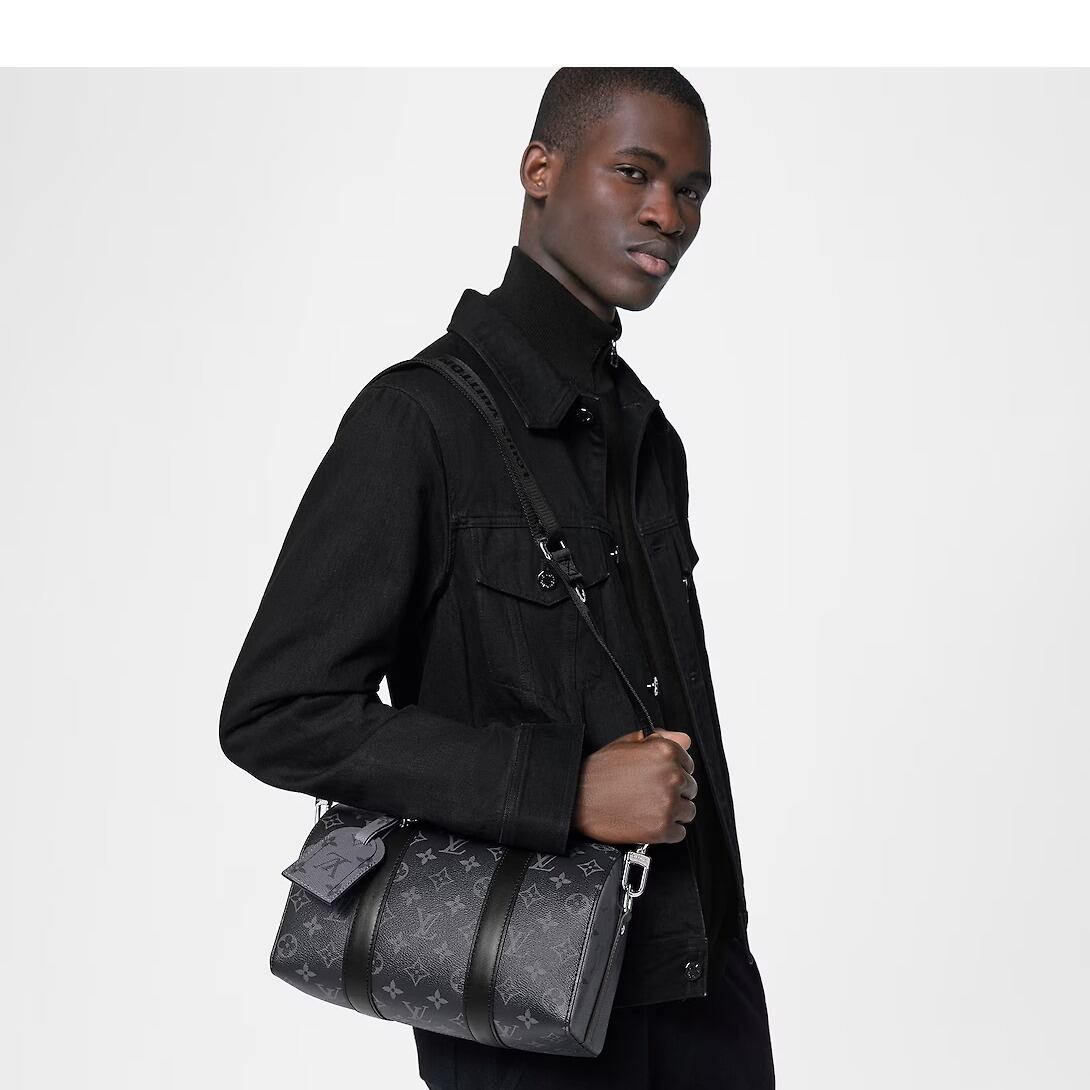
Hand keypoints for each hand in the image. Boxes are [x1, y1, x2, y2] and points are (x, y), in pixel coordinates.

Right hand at [573, 728, 696, 844]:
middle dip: (674, 791)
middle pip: (690, 788)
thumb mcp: (627, 743)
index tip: (660, 777)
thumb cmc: (599, 771)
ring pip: (688, 811)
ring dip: (673, 811)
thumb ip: (661, 737)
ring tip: (649, 808)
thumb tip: (684, 740)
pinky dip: (667, 830)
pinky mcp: (662, 829)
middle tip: (650, 793)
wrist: (578, 799)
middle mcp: (670, 776)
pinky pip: (679, 833)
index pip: (688, 764)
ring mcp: (667, 804)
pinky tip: (648, 820)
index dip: (674, 771)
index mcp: (664, 751)